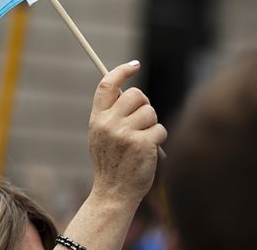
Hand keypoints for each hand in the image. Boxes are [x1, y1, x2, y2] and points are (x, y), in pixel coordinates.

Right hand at [88, 61, 166, 205]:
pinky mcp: (142, 144)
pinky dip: (159, 139)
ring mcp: (125, 133)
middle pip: (135, 94)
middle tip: (144, 119)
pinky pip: (160, 129)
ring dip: (152, 125)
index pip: (107, 85)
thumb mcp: (101, 135)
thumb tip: (131, 92)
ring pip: (150, 112)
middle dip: (144, 104)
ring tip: (143, 141)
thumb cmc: (111, 163)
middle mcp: (109, 123)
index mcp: (97, 118)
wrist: (114, 192)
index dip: (121, 70)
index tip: (135, 65)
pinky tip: (150, 151)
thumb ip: (111, 114)